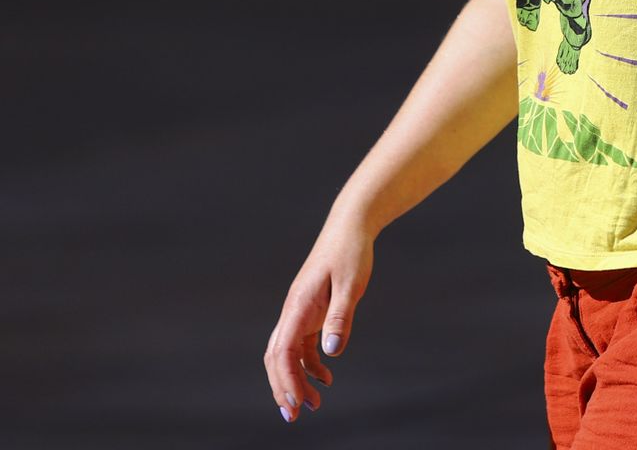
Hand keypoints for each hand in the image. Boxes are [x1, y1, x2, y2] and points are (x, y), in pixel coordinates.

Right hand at [262, 213, 373, 422]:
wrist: (351, 227)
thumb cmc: (351, 252)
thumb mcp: (351, 284)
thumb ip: (341, 317)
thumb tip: (331, 353)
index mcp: (298, 306)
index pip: (283, 352)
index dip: (287, 380)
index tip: (297, 405)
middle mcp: (293, 311)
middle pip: (277, 357)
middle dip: (284, 387)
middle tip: (296, 416)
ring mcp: (300, 311)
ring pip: (288, 353)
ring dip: (297, 379)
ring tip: (315, 403)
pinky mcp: (311, 311)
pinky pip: (303, 344)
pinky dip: (310, 363)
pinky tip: (326, 376)